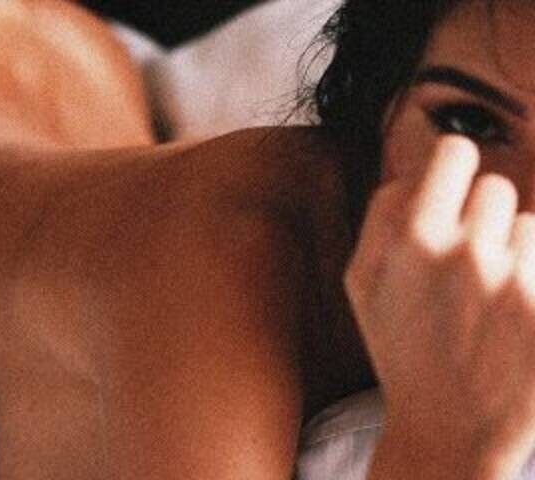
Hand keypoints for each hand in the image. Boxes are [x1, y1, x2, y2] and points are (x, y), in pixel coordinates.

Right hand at [345, 136, 534, 476]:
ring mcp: (515, 281)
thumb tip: (414, 175)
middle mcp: (467, 251)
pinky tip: (511, 316)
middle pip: (494, 187)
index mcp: (412, 239)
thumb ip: (381, 218)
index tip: (453, 184)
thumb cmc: (399, 347)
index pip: (455, 152)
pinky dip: (531, 280)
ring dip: (511, 251)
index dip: (453, 165)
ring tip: (488, 297)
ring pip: (527, 225)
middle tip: (464, 261)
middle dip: (479, 216)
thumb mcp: (362, 283)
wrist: (448, 426)